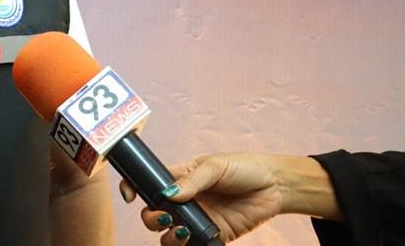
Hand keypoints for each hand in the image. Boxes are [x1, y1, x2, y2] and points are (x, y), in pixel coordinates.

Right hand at [119, 152, 289, 243]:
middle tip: (166, 216)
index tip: (129, 194)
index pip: (149, 183)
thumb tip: (168, 194)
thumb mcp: (216, 166)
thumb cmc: (245, 168)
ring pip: (168, 234)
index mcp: (180, 177)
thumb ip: (191, 180)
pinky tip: (193, 240)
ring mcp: (196, 219)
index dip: (134, 187)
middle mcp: (184, 200)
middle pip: (153, 213)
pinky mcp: (211, 235)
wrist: (275, 187)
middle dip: (151, 218)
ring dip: (168, 236)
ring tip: (183, 230)